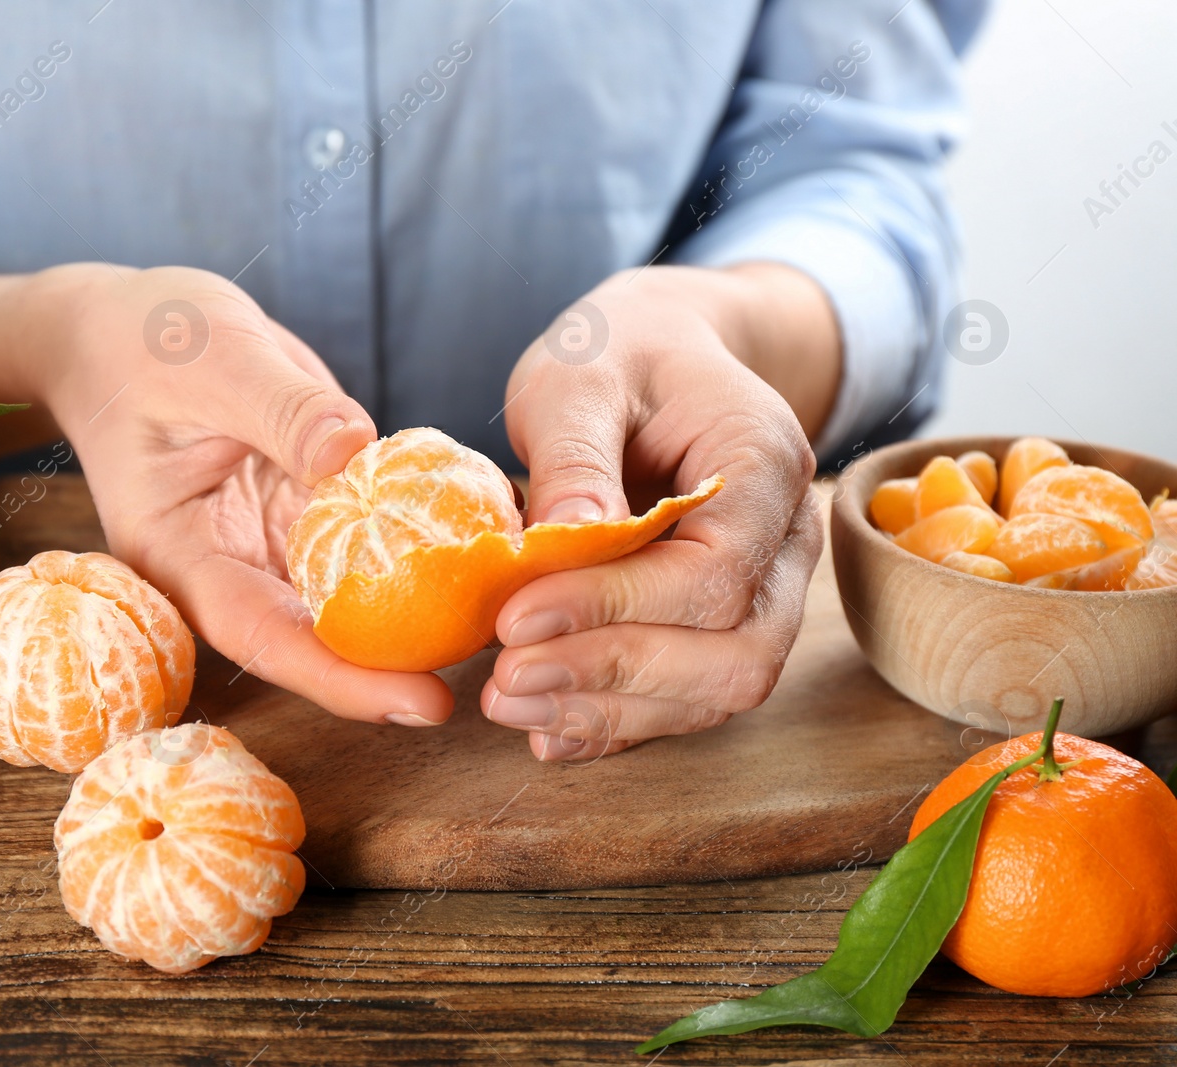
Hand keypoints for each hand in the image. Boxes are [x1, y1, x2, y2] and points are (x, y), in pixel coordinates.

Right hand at [32, 264, 455, 726]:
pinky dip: (424, 539)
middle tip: (498, 669)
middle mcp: (229, 566)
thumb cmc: (143, 342)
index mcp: (179, 556)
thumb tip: (356, 453)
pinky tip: (491, 537)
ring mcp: (270, 542)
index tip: (422, 704)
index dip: (342, 681)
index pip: (263, 637)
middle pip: (317, 638)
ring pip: (351, 596)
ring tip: (513, 615)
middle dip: (402, 667)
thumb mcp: (212, 361)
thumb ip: (284, 409)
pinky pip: (369, 536)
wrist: (117, 329)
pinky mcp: (305, 509)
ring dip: (426, 608)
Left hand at [480, 264, 831, 759]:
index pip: (716, 571)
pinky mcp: (723, 625)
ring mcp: (766, 590)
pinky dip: (620, 722)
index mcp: (764, 462)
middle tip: (506, 679)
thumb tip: (561, 543)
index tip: (518, 618)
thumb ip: (575, 457)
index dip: (618, 607)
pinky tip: (546, 731)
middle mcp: (786, 539)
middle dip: (615, 676)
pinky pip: (689, 696)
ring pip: (720, 690)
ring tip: (509, 704)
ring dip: (611, 711)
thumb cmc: (618, 353)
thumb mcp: (579, 375)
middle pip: (737, 652)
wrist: (658, 357)